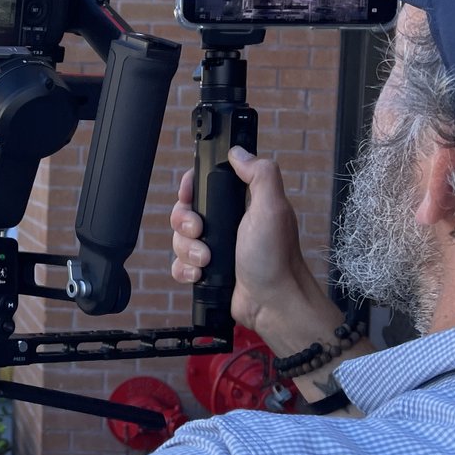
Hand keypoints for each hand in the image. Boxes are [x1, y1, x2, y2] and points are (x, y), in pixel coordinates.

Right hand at [170, 146, 337, 352]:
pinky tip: (200, 273)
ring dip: (187, 250)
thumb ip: (259, 175)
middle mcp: (225, 224)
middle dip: (184, 223)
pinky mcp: (206, 271)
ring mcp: (215, 248)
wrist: (272, 303)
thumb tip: (239, 152)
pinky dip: (184, 269)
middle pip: (184, 212)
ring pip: (179, 240)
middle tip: (199, 231)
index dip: (190, 187)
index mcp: (240, 204)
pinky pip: (179, 264)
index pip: (203, 184)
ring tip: (206, 260)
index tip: (189, 195)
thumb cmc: (275, 258)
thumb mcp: (272, 209)